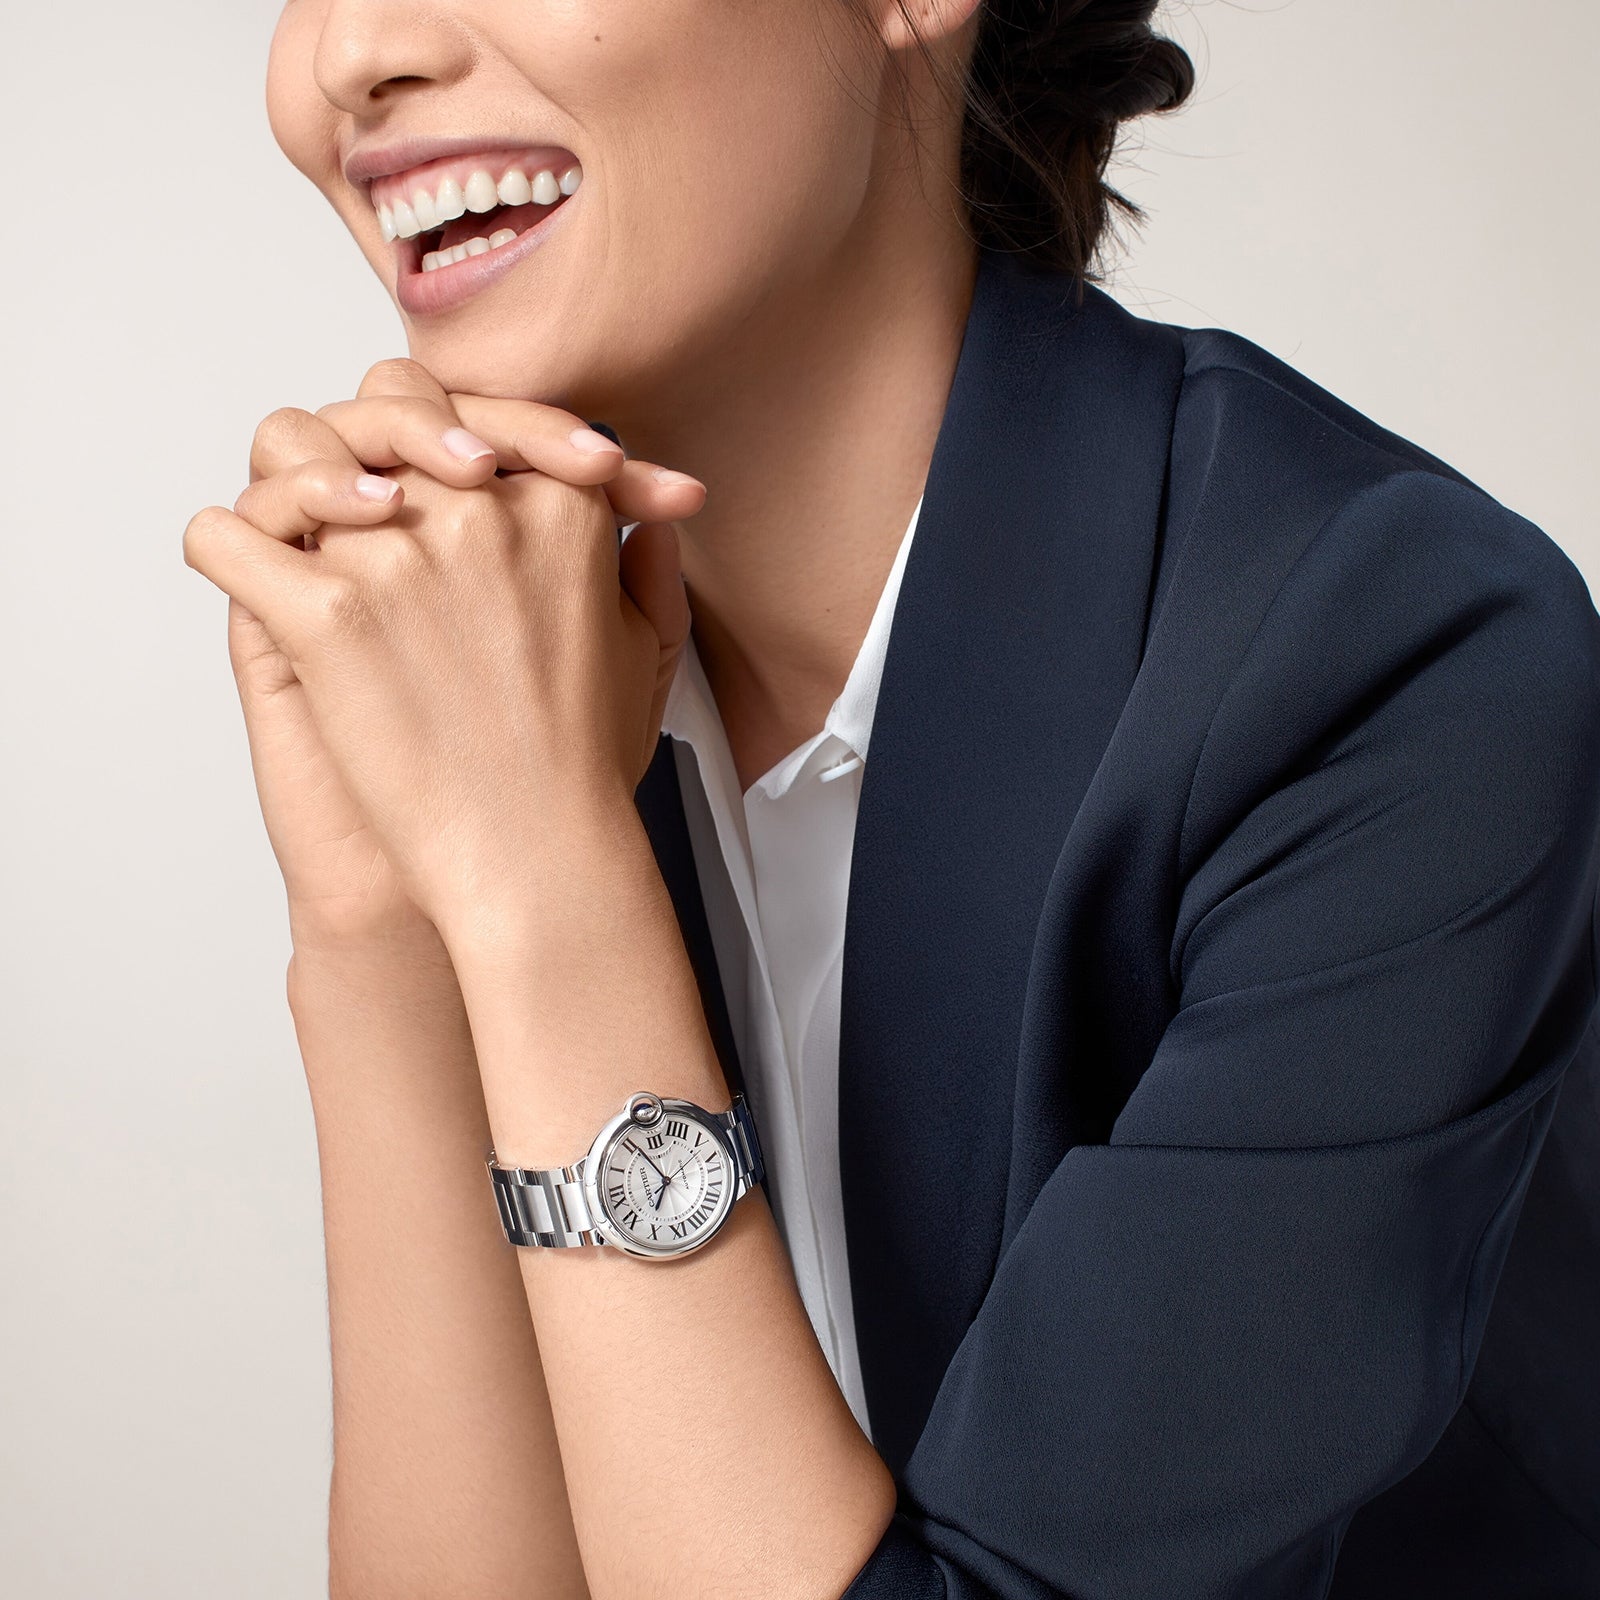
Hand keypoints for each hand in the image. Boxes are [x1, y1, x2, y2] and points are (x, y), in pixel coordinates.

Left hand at [185, 359, 696, 945]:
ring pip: (291, 450)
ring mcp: (397, 557)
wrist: (536, 858)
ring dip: (289, 484)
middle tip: (362, 502)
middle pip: (379, 405)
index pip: (471, 405)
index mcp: (560, 503)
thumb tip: (650, 512)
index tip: (437, 480)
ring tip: (301, 537)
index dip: (443, 435)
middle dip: (366, 442)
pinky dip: (223, 551)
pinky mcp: (326, 616)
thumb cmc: (584, 768)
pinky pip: (226, 536)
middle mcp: (479, 509)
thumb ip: (648, 564)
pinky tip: (249, 578)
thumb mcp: (648, 649)